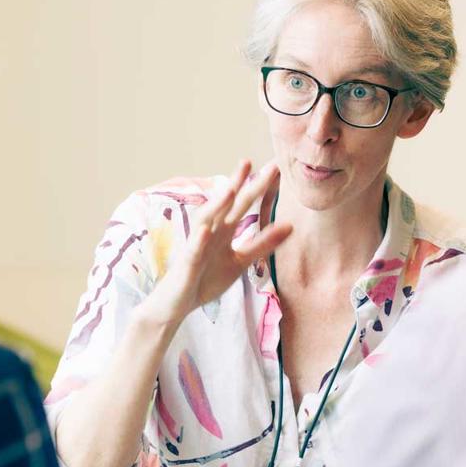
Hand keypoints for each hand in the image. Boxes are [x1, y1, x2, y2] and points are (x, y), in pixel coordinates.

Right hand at [140, 159, 291, 327]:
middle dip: (237, 184)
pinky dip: (198, 241)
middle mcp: (208, 233)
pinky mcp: (186, 265)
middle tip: (249, 161)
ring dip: (216, 205)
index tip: (272, 167)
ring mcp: (196, 247)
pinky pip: (192, 252)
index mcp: (222, 231)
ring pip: (205, 221)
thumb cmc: (205, 280)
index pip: (241, 204)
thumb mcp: (239, 262)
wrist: (176, 304)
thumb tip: (289, 226)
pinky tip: (205, 231)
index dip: (255, 187)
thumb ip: (261, 244)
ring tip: (230, 189)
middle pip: (224, 205)